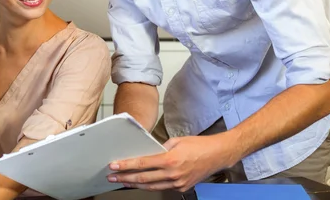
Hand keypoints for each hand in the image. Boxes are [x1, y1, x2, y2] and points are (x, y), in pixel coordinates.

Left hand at [107, 133, 238, 191]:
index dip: (126, 165)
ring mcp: (178, 183)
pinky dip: (151, 185)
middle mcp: (173, 174)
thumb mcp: (177, 141)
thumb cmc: (199, 145)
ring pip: (151, 186)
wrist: (218, 155)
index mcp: (170, 159)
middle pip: (143, 178)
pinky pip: (162, 187)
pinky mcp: (182, 188)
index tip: (114, 166)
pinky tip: (141, 183)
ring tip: (122, 181)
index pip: (142, 164)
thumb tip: (147, 152)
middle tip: (112, 176)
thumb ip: (160, 148)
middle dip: (125, 178)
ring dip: (135, 185)